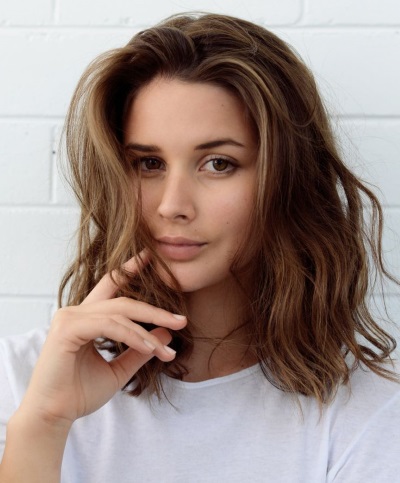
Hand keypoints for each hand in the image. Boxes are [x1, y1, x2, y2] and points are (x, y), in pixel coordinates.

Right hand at [20, 252, 186, 425]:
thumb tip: (166, 333)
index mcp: (86, 317)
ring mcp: (70, 317)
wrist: (55, 416)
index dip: (129, 269)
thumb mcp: (119, 370)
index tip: (150, 256)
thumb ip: (140, 350)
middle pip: (123, 301)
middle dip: (154, 311)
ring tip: (167, 351)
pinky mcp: (68, 328)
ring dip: (148, 331)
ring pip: (120, 313)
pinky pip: (110, 325)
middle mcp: (76, 312)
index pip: (110, 286)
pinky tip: (150, 348)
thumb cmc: (80, 393)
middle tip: (181, 320)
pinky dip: (133, 336)